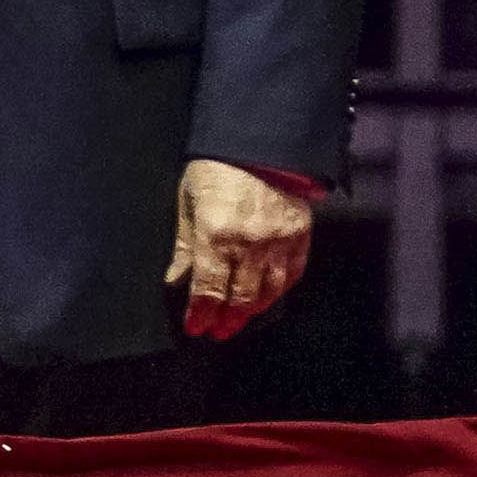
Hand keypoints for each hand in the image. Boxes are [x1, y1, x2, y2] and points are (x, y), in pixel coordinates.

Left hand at [165, 158, 313, 339]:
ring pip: (269, 292)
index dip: (201, 313)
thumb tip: (176, 279)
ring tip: (238, 320)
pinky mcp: (301, 237)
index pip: (208, 288)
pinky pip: (292, 275)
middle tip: (217, 332)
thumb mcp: (188, 202)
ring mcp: (279, 243)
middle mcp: (250, 246)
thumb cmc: (216, 169)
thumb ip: (185, 246)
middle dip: (227, 320)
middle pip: (240, 297)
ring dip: (252, 311)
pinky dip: (279, 292)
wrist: (261, 145)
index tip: (195, 328)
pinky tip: (267, 299)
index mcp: (216, 236)